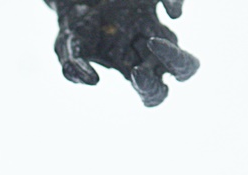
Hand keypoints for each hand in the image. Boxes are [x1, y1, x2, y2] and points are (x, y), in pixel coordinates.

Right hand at [50, 0, 198, 105]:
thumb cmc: (75, 27)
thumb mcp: (66, 48)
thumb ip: (73, 68)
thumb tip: (94, 81)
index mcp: (132, 67)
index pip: (154, 92)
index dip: (150, 88)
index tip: (135, 71)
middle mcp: (149, 49)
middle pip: (182, 70)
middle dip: (175, 64)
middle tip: (154, 51)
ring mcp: (156, 24)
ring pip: (179, 40)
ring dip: (172, 48)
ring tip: (152, 41)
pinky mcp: (155, 1)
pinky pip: (175, 4)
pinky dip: (175, 5)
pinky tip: (170, 11)